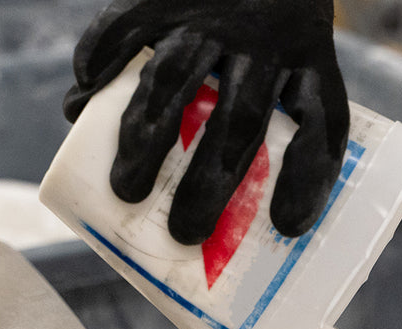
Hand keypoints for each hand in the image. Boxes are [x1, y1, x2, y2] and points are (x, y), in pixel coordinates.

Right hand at [64, 0, 349, 242]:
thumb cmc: (278, 30)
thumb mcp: (306, 60)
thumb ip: (296, 123)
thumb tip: (280, 221)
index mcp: (311, 60)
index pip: (320, 122)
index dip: (307, 177)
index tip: (288, 226)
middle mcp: (263, 40)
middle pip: (238, 120)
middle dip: (209, 183)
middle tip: (184, 233)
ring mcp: (210, 16)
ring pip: (175, 81)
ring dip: (146, 139)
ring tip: (126, 190)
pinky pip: (125, 26)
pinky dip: (99, 63)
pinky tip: (80, 102)